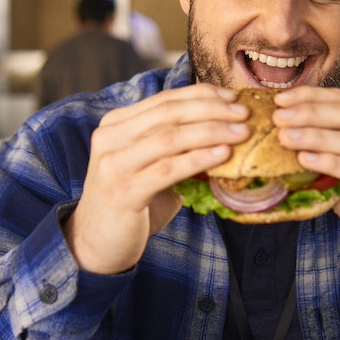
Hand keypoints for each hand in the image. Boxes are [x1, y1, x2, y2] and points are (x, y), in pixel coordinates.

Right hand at [64, 84, 249, 273]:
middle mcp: (110, 138)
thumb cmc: (130, 204)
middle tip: (244, 113)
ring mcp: (113, 164)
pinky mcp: (123, 191)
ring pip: (170, 138)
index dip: (201, 94)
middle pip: (169, 113)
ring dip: (211, 132)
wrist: (96, 244)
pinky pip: (168, 169)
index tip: (233, 97)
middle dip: (212, 109)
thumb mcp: (147, 166)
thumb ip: (172, 148)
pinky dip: (199, 159)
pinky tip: (223, 155)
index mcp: (115, 124)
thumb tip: (222, 132)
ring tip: (242, 133)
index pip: (164, 100)